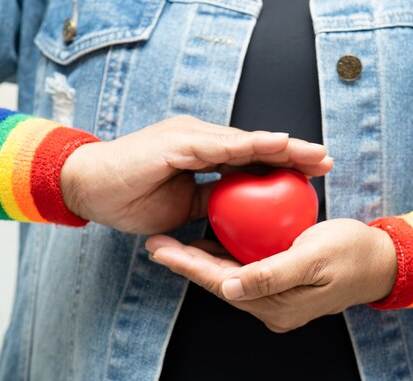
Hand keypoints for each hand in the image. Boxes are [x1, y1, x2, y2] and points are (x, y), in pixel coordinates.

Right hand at [60, 115, 331, 233]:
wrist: (87, 187)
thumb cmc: (130, 197)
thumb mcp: (182, 205)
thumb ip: (209, 202)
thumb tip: (234, 212)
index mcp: (203, 154)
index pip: (250, 160)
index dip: (281, 165)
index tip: (312, 174)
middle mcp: (201, 139)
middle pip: (255, 147)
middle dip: (292, 153)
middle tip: (326, 161)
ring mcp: (191, 137)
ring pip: (245, 141)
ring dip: (281, 147)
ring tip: (313, 154)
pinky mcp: (178, 142)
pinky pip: (221, 146)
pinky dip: (251, 146)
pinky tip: (278, 146)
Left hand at [146, 219, 397, 332]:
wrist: (382, 261)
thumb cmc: (352, 252)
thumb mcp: (313, 256)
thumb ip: (271, 273)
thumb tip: (230, 286)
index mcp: (278, 304)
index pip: (222, 284)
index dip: (188, 265)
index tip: (160, 248)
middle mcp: (272, 308)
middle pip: (219, 283)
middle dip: (186, 264)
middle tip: (155, 244)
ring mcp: (277, 299)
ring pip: (229, 278)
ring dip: (200, 261)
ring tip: (171, 244)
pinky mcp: (282, 287)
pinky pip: (245, 272)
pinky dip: (225, 257)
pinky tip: (209, 242)